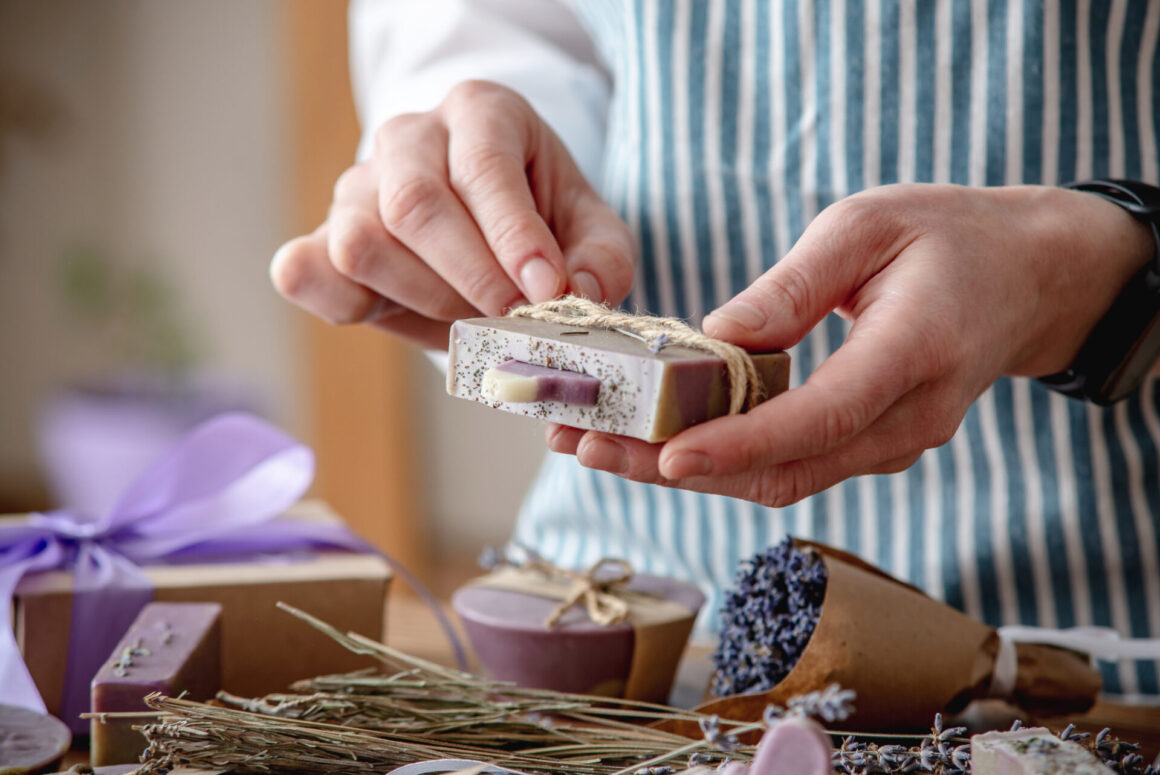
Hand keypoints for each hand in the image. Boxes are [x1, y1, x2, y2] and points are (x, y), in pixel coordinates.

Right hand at [270, 80, 634, 349]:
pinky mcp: (322, 237)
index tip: (546, 292)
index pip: (482, 166)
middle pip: (414, 204)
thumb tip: (580, 296)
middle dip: (470, 278)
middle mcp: (408, 138)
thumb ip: (602, 261)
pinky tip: (392, 313)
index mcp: (480, 113)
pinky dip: (339, 303)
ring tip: (470, 317)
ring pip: (361, 243)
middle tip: (513, 321)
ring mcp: (356, 186)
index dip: (513, 237)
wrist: (492, 231)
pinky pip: (303, 270)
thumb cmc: (544, 224)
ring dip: (422, 298)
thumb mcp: (592, 232)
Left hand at [547, 183, 1153, 505]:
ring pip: (780, 478)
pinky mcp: (870, 444)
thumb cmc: (948, 237)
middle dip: (678, 466)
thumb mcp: (868, 225)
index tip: (666, 454)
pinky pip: (790, 463)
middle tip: (586, 446)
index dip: (739, 444)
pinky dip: (722, 458)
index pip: (818, 418)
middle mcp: (908, 419)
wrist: (1025, 280)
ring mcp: (893, 443)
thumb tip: (716, 338)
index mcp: (914, 354)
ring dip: (687, 469)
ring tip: (598, 443)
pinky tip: (657, 438)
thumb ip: (794, 287)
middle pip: (783, 468)